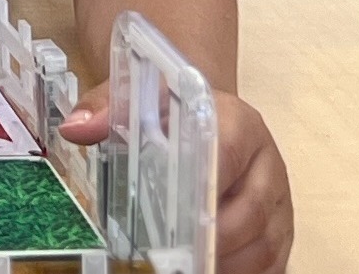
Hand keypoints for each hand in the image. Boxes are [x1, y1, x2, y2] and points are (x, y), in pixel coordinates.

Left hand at [61, 85, 288, 273]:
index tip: (173, 219)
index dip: (203, 189)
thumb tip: (77, 128)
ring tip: (189, 271)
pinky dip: (244, 273)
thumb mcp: (138, 102)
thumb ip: (108, 110)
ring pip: (266, 242)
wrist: (205, 117)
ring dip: (229, 265)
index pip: (228, 154)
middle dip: (213, 242)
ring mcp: (278, 198)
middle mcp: (266, 162)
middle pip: (251, 211)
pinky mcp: (281, 227)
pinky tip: (212, 273)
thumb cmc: (171, 114)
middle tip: (176, 261)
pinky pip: (273, 259)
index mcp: (237, 124)